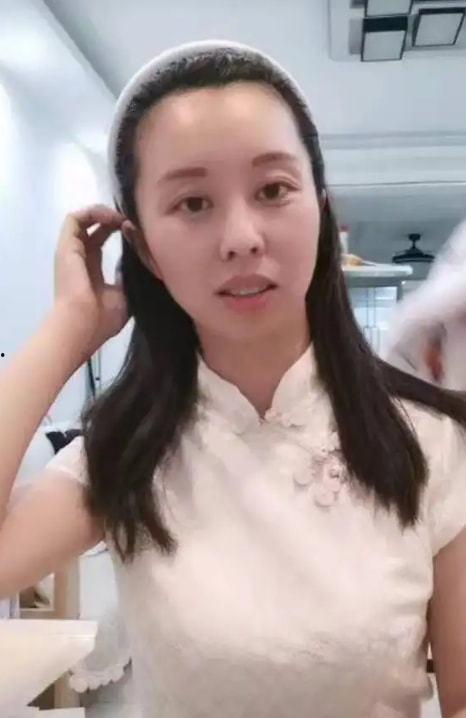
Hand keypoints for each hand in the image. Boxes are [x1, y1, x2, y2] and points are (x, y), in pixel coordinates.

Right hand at [53, 204, 129, 354]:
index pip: (100, 243)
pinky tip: (113, 219)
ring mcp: (71, 252)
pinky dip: (93, 213)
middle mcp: (79, 260)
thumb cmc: (103, 318)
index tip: (138, 232)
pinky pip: (74, 219)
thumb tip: (143, 262)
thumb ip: (130, 278)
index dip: (119, 233)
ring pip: (82, 220)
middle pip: (93, 230)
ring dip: (104, 213)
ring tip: (123, 218)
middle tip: (133, 222)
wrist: (83, 325)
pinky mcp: (66, 246)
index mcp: (92, 273)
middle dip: (114, 220)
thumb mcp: (126, 296)